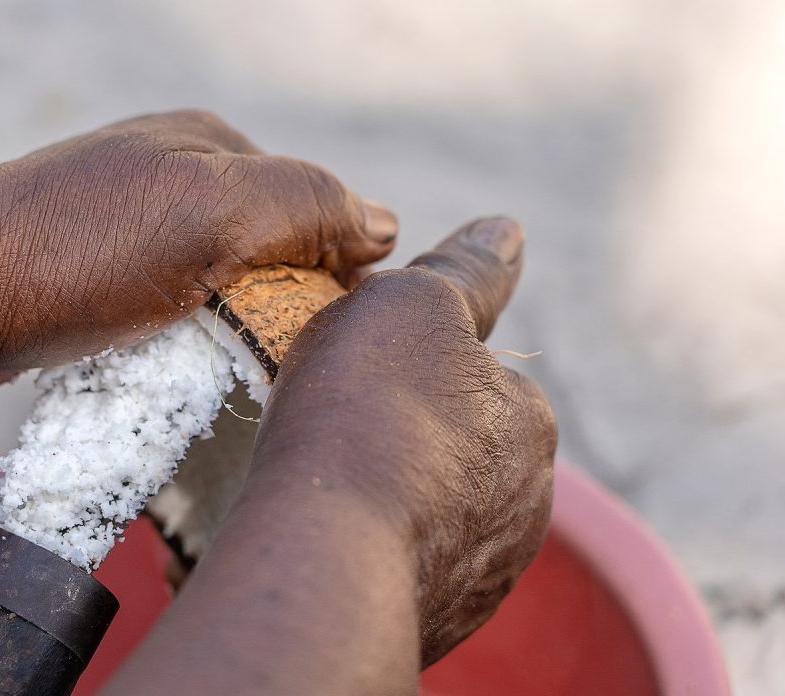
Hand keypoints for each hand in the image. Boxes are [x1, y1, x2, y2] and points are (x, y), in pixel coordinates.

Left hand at [0, 110, 397, 394]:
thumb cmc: (74, 250)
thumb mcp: (210, 210)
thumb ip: (304, 204)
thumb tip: (382, 225)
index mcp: (207, 143)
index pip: (313, 204)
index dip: (334, 266)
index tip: (324, 327)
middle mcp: (168, 175)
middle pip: (266, 247)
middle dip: (277, 302)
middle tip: (269, 356)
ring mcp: (126, 227)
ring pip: (216, 286)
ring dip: (228, 329)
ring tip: (215, 367)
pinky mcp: (92, 279)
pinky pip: (166, 314)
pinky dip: (180, 343)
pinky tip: (169, 367)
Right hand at [254, 216, 555, 666]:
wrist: (326, 553)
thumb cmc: (364, 411)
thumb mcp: (411, 305)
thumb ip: (464, 272)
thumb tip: (509, 230)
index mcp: (527, 424)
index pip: (477, 381)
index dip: (411, 369)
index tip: (357, 376)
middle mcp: (527, 504)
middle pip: (457, 450)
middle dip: (409, 438)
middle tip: (336, 431)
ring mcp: (485, 573)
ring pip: (434, 514)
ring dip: (393, 499)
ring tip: (325, 490)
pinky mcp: (441, 624)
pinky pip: (407, 572)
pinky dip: (376, 552)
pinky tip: (331, 540)